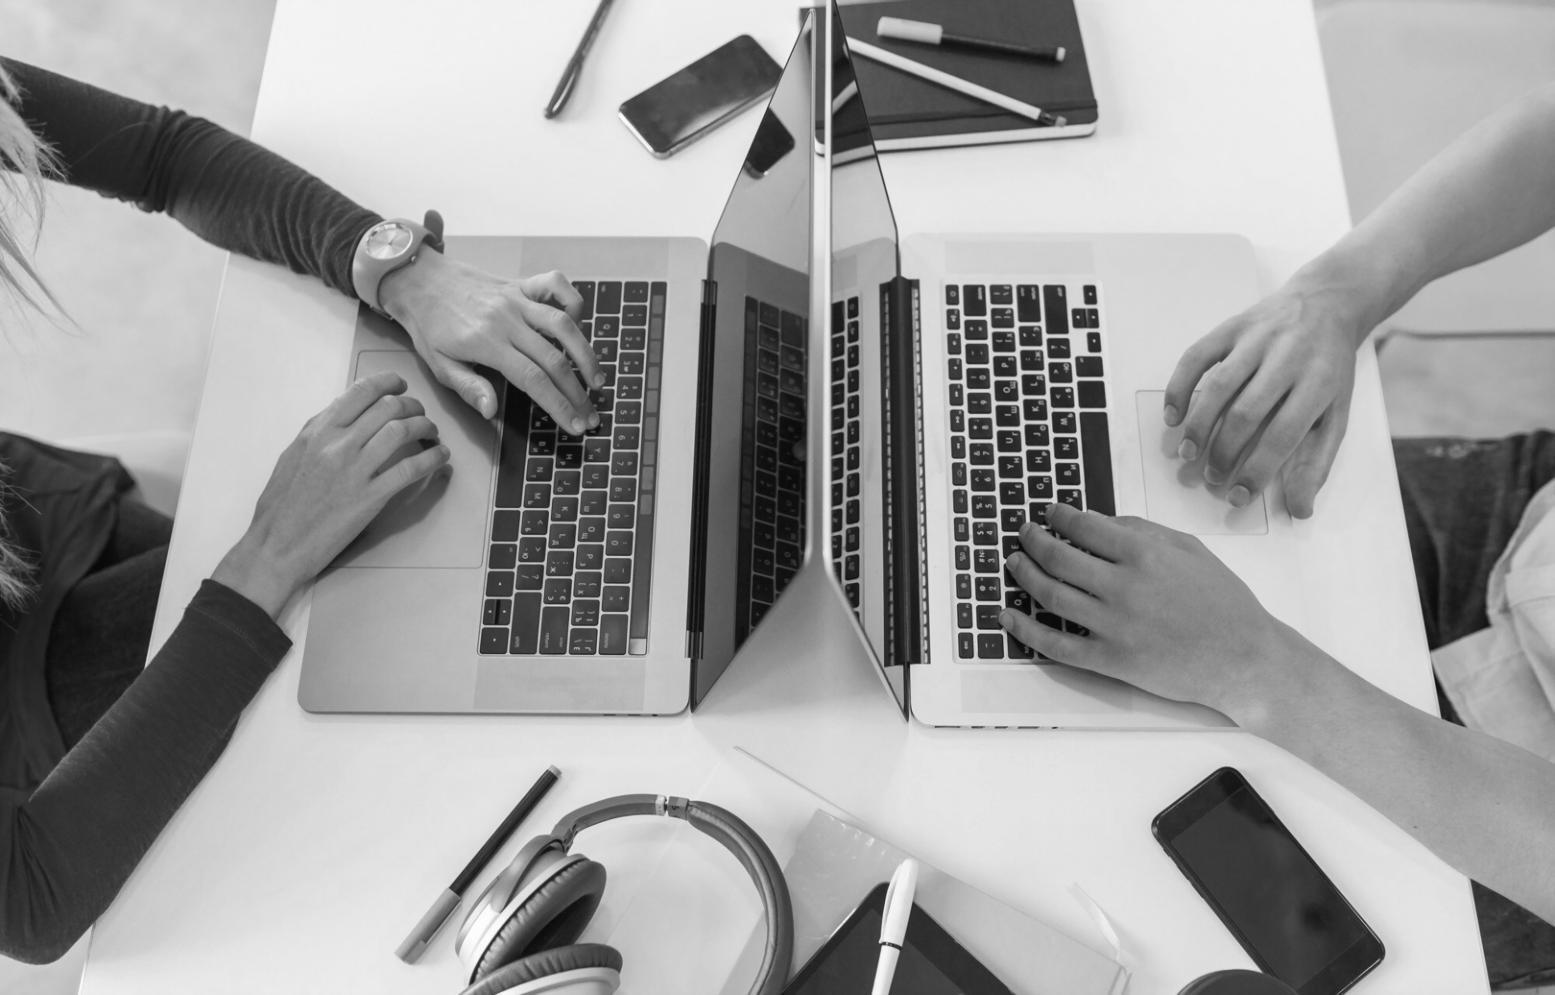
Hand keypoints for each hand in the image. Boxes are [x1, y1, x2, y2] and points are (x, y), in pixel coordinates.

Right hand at [212, 372, 449, 616]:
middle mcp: (337, 444)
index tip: (401, 385)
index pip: (360, 392)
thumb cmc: (281, 506)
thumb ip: (319, 432)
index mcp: (317, 431)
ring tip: (432, 433)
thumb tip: (346, 412)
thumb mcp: (292, 456)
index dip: (388, 383)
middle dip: (412, 406)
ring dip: (425, 427)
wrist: (276, 546)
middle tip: (420, 413)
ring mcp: (354, 470)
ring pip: (402, 431)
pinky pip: (410, 469)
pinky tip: (440, 457)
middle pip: (388, 407)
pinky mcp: (370, 498)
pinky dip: (432, 459)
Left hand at [379, 250, 604, 434]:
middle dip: (577, 392)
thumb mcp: (439, 364)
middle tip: (590, 414)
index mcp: (487, 343)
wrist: (418, 280)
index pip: (533, 379)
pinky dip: (573, 301)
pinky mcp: (520, 284)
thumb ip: (469, 387)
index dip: (558, 404)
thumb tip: (492, 411)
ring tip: (597, 379)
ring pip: (564, 324)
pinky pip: (556, 284)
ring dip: (586, 354)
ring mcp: (517, 298)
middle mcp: (507, 319)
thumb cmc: (428, 326)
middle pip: (554, 359)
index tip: (574, 425)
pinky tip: (579, 324)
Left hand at [998, 503, 1316, 716]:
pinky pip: (1056, 644)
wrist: (1245, 659)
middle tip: (1025, 534)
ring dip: (1024, 575)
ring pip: (1051, 595)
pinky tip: (1007, 615)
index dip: (1059, 517)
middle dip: (1034, 541)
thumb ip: (1144, 530)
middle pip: (1059, 557)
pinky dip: (1025, 629)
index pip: (1084, 527)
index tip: (1049, 514)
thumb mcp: (1190, 549)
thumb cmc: (1223, 601)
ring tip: (1014, 562)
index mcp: (1145, 554)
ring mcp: (1114, 626)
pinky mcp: (1110, 660)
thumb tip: (1098, 520)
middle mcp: (1124, 586)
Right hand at [1163, 271, 1367, 517]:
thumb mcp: (1337, 412)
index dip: (1257, 471)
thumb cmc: (1330, 367)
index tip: (1238, 496)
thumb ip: (1317, 461)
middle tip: (1210, 478)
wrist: (1329, 301)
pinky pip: (1197, 356)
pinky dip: (1179, 387)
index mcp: (1319, 383)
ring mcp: (1257, 339)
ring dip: (1198, 424)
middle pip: (1246, 412)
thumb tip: (1300, 510)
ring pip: (1218, 386)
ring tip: (1187, 454)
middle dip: (1223, 452)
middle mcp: (1287, 358)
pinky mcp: (1232, 327)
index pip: (1282, 435)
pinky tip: (1171, 416)